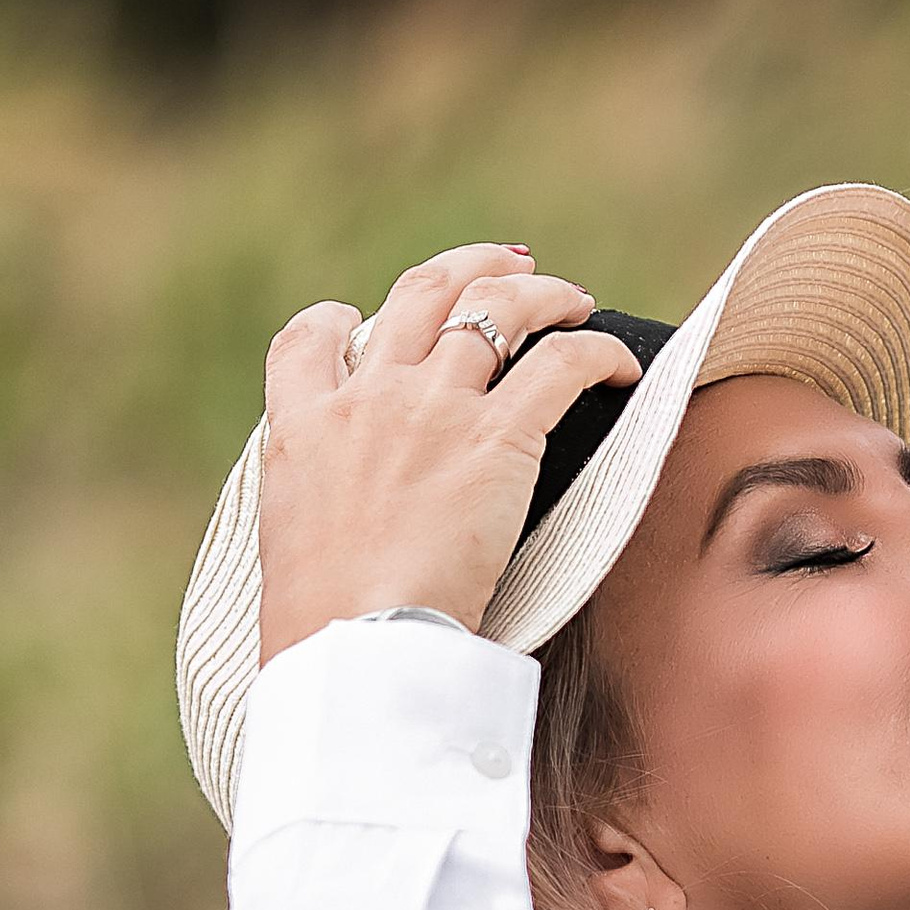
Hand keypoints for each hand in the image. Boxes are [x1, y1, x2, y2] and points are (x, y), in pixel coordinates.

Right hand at [254, 246, 635, 660]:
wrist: (358, 643)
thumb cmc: (322, 629)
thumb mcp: (288, 549)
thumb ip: (318, 509)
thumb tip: (344, 533)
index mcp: (302, 429)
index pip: (309, 339)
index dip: (341, 320)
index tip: (362, 321)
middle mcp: (368, 400)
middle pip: (418, 294)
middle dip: (467, 267)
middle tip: (505, 267)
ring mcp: (434, 410)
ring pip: (495, 307)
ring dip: (541, 292)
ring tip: (573, 298)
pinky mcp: (500, 437)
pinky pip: (563, 364)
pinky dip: (598, 351)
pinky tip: (620, 363)